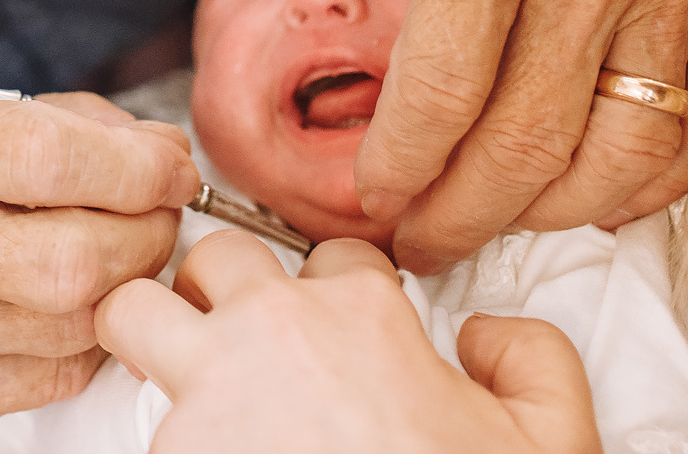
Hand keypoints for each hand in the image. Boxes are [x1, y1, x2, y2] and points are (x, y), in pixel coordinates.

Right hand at [0, 82, 199, 430]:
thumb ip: (43, 121)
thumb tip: (158, 149)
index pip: (43, 157)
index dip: (132, 164)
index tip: (167, 161)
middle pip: (70, 258)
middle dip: (144, 232)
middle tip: (156, 210)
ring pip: (71, 324)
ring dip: (124, 285)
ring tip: (117, 249)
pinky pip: (48, 375)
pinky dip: (82, 336)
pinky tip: (68, 300)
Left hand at [97, 231, 601, 453]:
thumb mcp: (554, 437)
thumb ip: (534, 359)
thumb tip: (485, 331)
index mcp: (362, 313)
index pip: (333, 253)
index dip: (339, 288)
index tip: (337, 326)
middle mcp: (273, 330)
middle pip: (215, 258)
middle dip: (222, 288)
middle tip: (237, 335)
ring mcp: (208, 387)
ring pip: (133, 311)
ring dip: (148, 332)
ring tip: (180, 376)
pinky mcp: (168, 452)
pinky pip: (138, 417)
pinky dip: (162, 434)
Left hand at [249, 0, 687, 270]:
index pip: (446, 85)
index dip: (405, 164)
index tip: (371, 202)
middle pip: (527, 143)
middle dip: (463, 215)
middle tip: (417, 243)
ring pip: (625, 149)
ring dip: (557, 213)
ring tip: (497, 225)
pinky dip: (661, 175)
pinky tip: (606, 195)